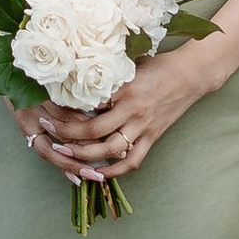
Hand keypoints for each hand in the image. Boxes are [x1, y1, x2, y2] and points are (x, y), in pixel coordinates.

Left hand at [28, 41, 220, 184]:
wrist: (191, 74)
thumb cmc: (157, 65)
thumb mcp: (127, 65)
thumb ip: (105, 76)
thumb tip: (74, 78)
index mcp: (123, 87)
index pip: (88, 101)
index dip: (66, 106)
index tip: (48, 105)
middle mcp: (132, 109)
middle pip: (94, 129)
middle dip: (68, 134)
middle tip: (48, 131)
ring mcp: (144, 126)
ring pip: (110, 149)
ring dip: (85, 155)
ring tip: (65, 154)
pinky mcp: (153, 137)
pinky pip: (133, 161)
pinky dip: (114, 171)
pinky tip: (97, 173)